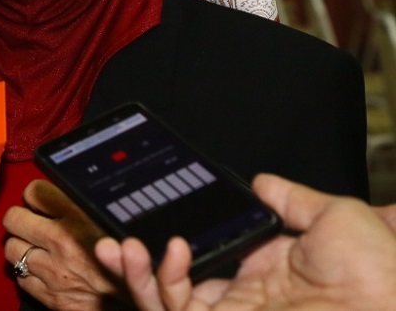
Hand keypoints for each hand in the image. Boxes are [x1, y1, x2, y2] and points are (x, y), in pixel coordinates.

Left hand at [3, 179, 123, 310]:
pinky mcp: (51, 297)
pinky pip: (22, 279)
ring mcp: (53, 271)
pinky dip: (28, 273)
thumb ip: (87, 203)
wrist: (141, 300)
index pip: (33, 192)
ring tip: (34, 246)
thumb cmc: (133, 260)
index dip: (35, 195)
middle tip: (30, 221)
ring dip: (21, 246)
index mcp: (78, 218)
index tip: (40, 200)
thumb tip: (69, 187)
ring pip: (12, 249)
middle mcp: (61, 243)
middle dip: (21, 218)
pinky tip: (42, 270)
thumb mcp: (113, 219)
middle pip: (13, 218)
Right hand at [94, 173, 395, 310]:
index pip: (202, 254)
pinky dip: (160, 283)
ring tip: (122, 245)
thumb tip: (261, 182)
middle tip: (113, 235)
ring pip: (163, 300)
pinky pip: (175, 309)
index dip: (170, 236)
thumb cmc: (381, 272)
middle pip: (171, 280)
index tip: (148, 212)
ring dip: (135, 273)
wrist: (391, 307)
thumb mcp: (335, 217)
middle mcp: (240, 298)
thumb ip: (291, 198)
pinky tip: (169, 252)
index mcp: (262, 270)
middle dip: (134, 261)